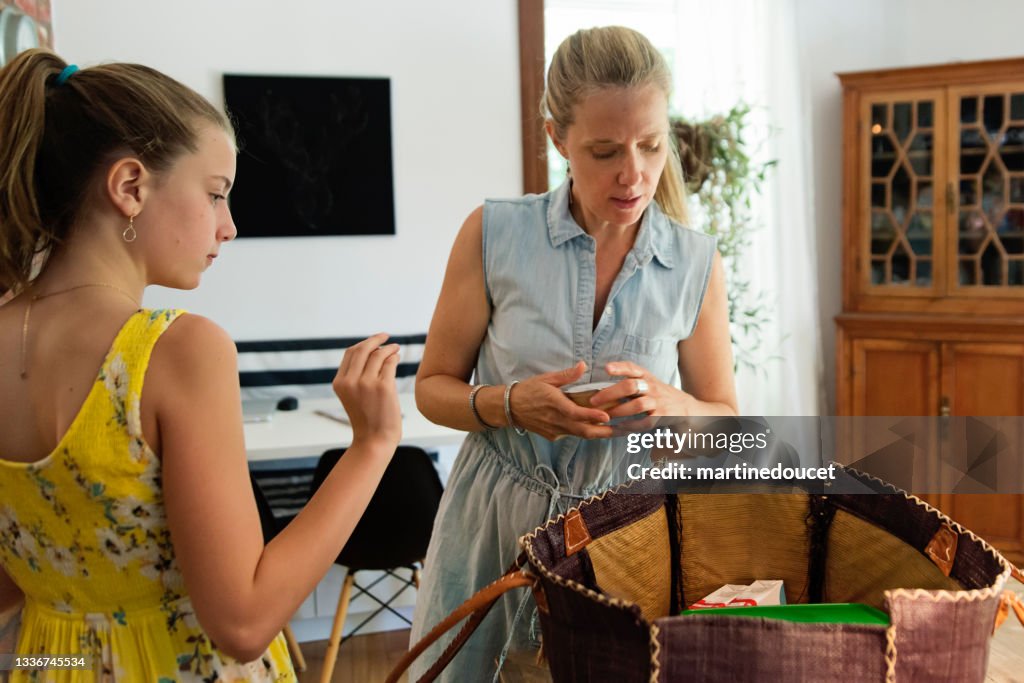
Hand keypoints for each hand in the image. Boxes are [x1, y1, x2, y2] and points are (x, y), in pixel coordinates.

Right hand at [332, 333, 401, 448]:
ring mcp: (366, 383)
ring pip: (378, 354)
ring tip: (395, 348)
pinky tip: (397, 357)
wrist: (374, 440)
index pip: (350, 353)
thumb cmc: (367, 418)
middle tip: (386, 336)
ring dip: (388, 348)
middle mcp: (350, 381)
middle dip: (375, 339)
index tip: (374, 341)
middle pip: (362, 349)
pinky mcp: (383, 386)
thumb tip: (375, 350)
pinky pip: (390, 363)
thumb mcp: (353, 396)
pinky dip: (394, 357)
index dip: (363, 344)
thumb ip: (357, 376)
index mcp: (340, 383)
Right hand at [508, 361, 614, 440]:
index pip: (576, 413)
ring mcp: (554, 430)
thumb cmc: (528, 390)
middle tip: (621, 430)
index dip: (592, 416)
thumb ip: (566, 375)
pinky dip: (583, 432)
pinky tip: (594, 428)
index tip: (607, 417)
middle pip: (583, 431)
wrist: (509, 408)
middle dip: (603, 432)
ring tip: (614, 431)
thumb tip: (583, 365)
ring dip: (596, 433)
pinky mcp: (553, 435)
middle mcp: (556, 421)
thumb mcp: (546, 379)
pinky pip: (571, 435)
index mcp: (555, 404)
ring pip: (579, 435)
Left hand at [593, 360, 692, 419]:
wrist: (689, 408)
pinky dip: (632, 425)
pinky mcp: (664, 416)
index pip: (633, 368)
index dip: (620, 367)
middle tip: (593, 400)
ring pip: (637, 405)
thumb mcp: (648, 383)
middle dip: (610, 393)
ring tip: (605, 416)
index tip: (606, 368)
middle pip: (630, 386)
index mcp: (647, 377)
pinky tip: (620, 427)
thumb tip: (602, 387)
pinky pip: (646, 422)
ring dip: (619, 411)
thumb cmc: (661, 396)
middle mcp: (652, 387)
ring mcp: (659, 402)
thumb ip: (630, 383)